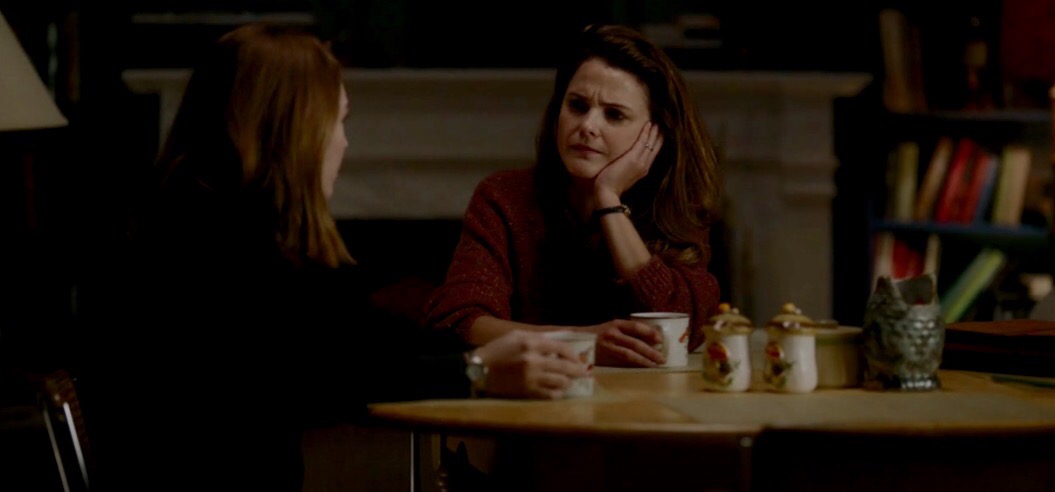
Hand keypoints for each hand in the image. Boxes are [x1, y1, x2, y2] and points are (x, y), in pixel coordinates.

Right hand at [473, 330, 587, 398]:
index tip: (578, 359)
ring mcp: (531, 377)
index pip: (561, 348)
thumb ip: (537, 337)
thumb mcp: (515, 336)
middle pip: (565, 367)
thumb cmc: (497, 350)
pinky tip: (558, 391)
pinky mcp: (527, 391)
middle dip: (578, 371)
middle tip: (584, 373)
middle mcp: (533, 360)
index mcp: (530, 343)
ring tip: (569, 382)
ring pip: (561, 382)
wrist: (478, 369)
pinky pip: (550, 394)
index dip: (573, 355)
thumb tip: (559, 342)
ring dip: (568, 382)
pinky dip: (558, 393)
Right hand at [577, 319, 664, 366]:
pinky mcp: (604, 355)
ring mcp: (608, 344)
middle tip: (662, 357)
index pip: (636, 326)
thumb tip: (648, 341)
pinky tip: (643, 366)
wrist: (575, 340)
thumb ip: (625, 333)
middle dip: (651, 350)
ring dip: (645, 359)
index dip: (649, 332)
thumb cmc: (596, 336)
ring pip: (630, 353)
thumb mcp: (611, 329)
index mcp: (615, 324)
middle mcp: (612, 332)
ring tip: (656, 364)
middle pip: (635, 342)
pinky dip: (635, 363)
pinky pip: (623, 359)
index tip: (660, 339)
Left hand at [594, 122, 663, 202]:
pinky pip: (643, 141)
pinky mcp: (633, 158)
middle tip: (662, 125)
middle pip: (656, 148)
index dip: (657, 143)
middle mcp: (645, 166)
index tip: (659, 134)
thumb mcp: (623, 176)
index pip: (653, 154)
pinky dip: (646, 132)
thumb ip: (627, 169)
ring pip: (651, 143)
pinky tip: (648, 124)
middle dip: (659, 136)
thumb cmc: (611, 187)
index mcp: (643, 170)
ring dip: (655, 131)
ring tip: (657, 122)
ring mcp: (640, 162)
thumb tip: (624, 163)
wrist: (607, 193)